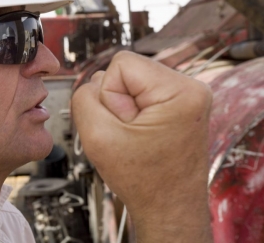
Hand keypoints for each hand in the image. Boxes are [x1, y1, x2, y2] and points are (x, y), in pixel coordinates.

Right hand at [72, 51, 212, 241]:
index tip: (123, 125)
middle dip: (116, 102)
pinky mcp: (177, 106)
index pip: (121, 63)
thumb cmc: (144, 182)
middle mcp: (190, 87)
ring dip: (122, 109)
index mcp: (181, 91)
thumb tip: (89, 83)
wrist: (168, 209)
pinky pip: (139, 95)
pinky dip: (130, 114)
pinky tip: (138, 136)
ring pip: (130, 83)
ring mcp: (185, 97)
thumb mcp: (97, 138)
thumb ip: (82, 99)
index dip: (109, 95)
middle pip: (126, 71)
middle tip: (130, 134)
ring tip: (134, 137)